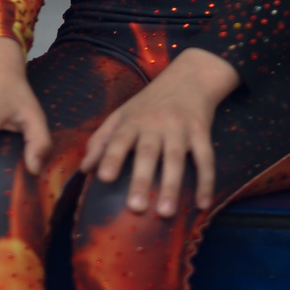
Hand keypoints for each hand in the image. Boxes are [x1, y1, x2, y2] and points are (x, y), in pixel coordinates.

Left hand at [80, 47, 238, 218]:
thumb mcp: (122, 114)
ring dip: (171, 186)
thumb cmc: (149, 103)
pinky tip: (203, 204)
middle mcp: (155, 123)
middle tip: (135, 208)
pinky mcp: (201, 131)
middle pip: (148, 152)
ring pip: (175, 158)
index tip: (103, 178)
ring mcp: (180, 127)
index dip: (111, 157)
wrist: (189, 77)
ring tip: (165, 213)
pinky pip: (205, 158)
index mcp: (133, 120)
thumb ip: (102, 139)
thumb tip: (84, 169)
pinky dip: (206, 181)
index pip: (119, 139)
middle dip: (141, 179)